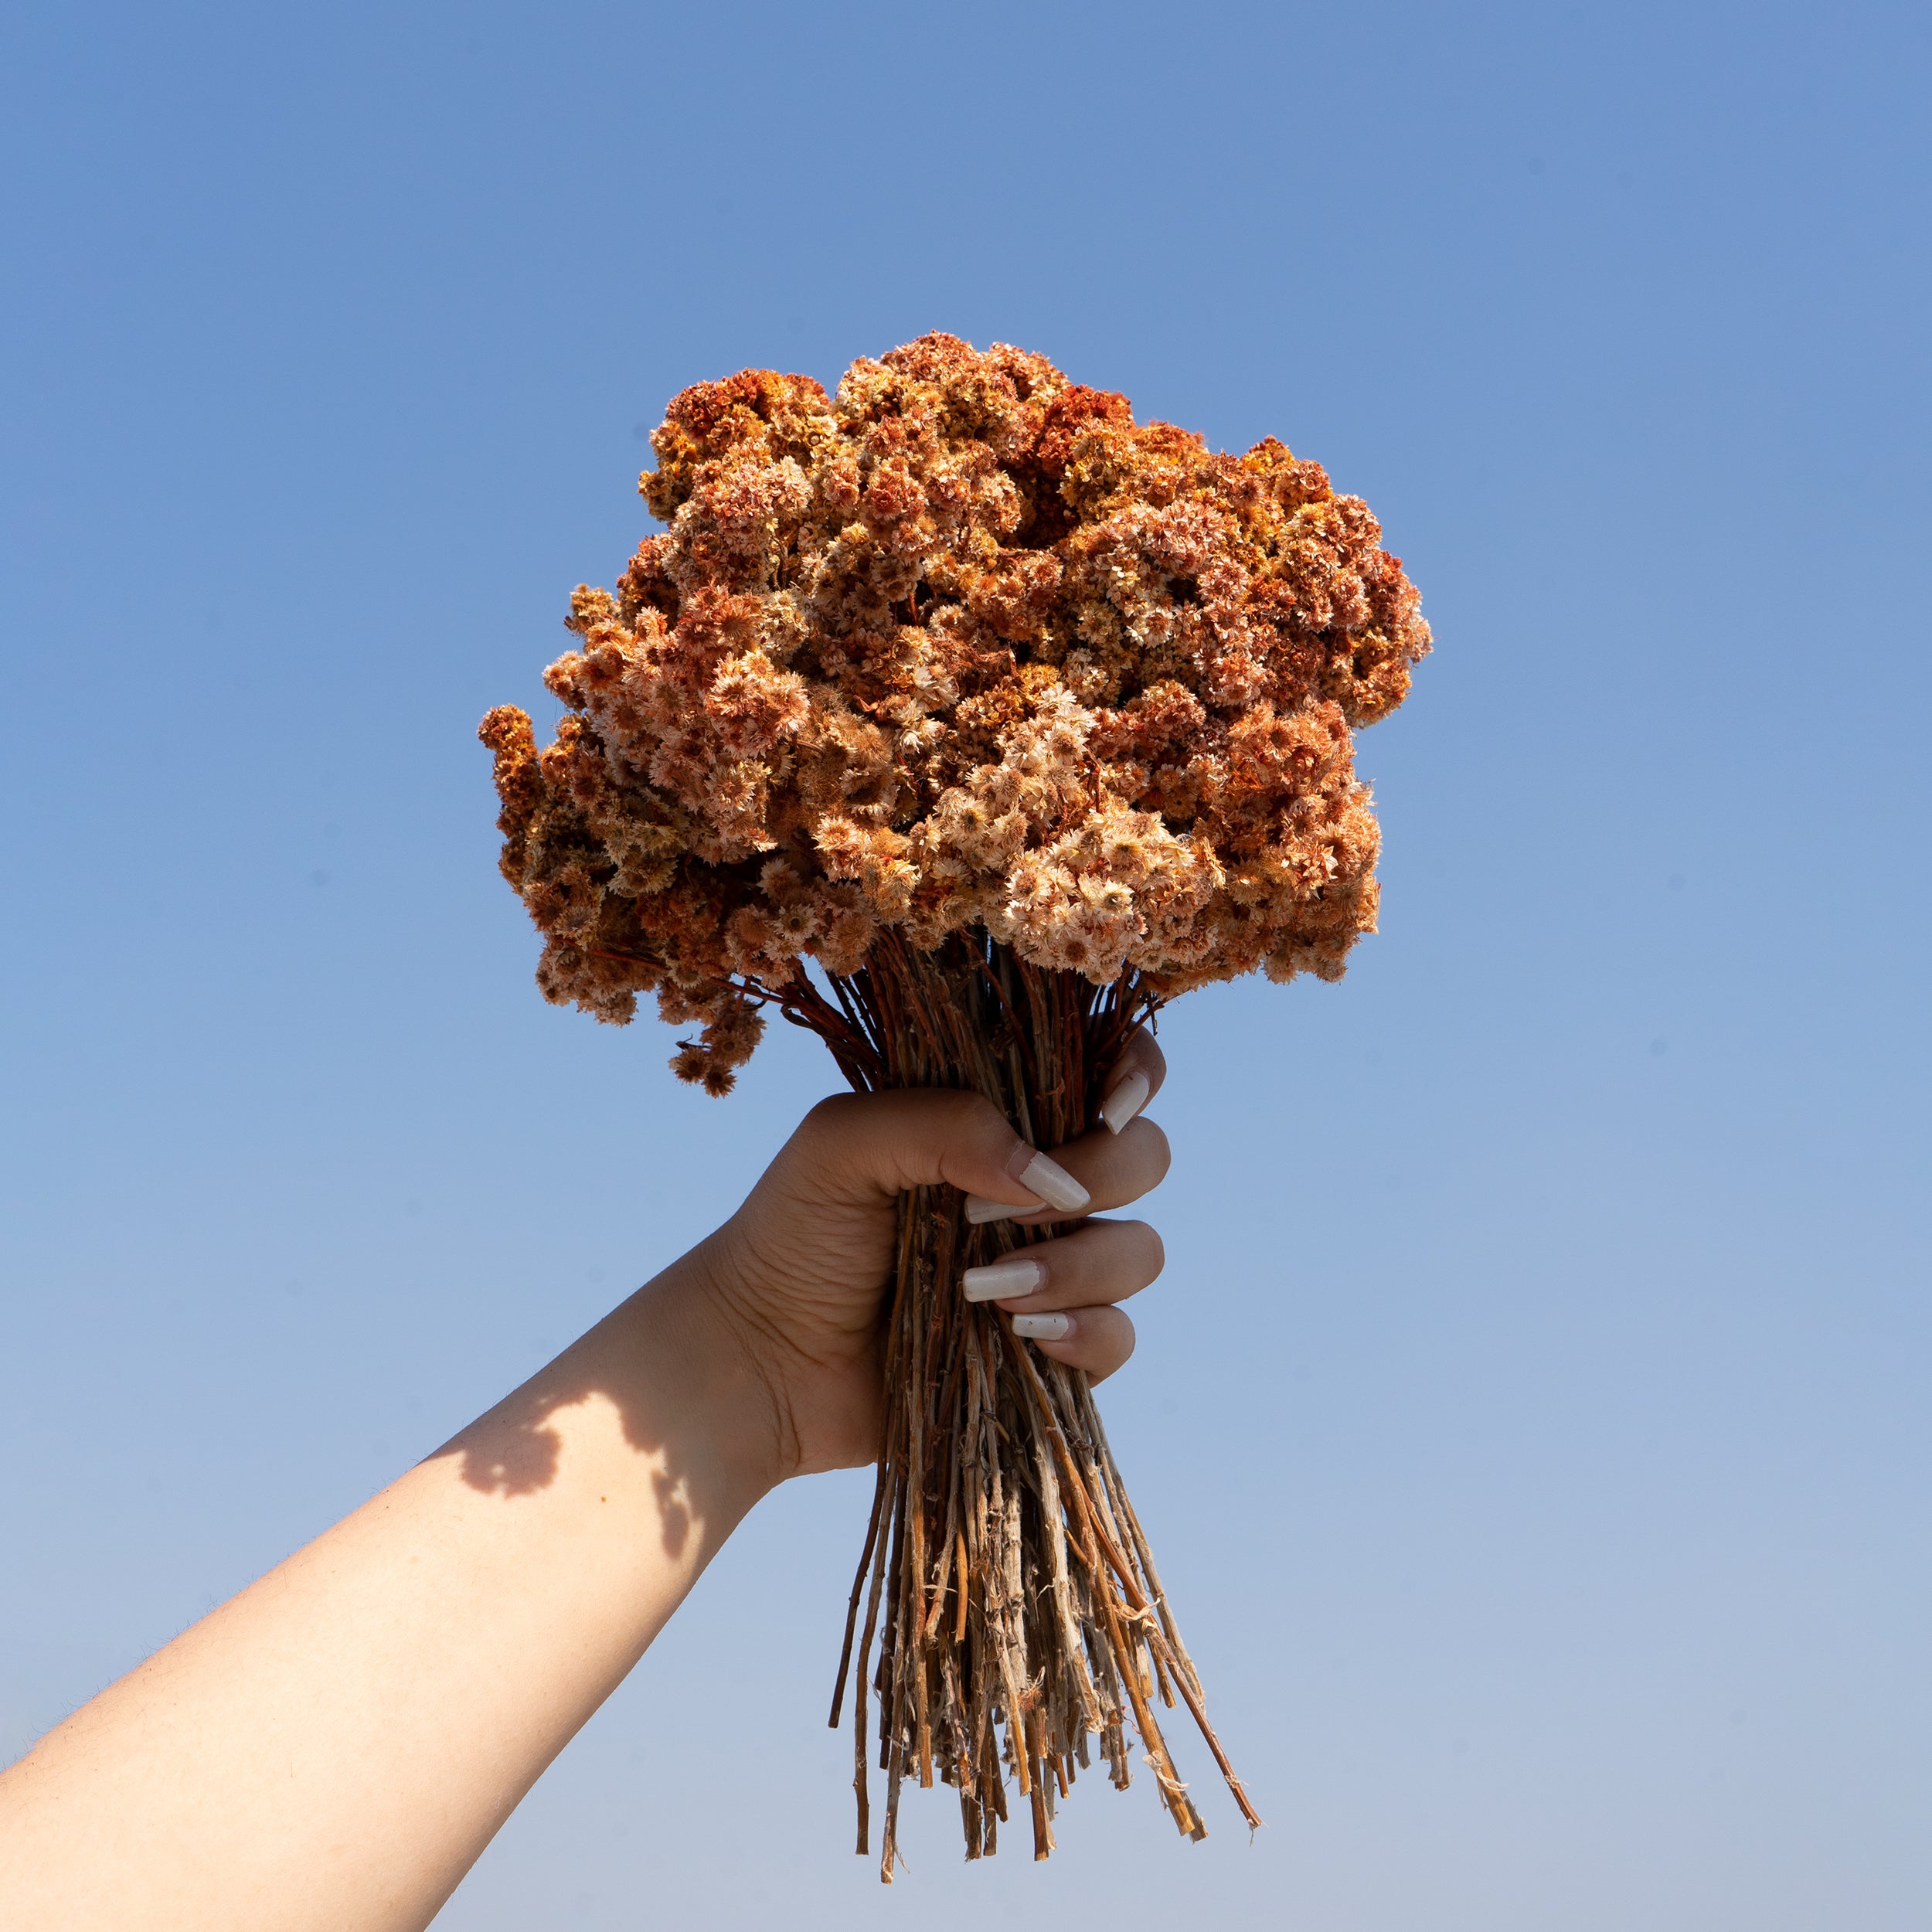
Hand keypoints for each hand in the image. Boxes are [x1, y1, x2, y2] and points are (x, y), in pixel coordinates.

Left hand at [683, 1030, 1171, 1485]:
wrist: (758, 1360)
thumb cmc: (790, 1235)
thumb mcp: (842, 1142)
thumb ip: (946, 1123)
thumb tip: (1049, 1177)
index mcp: (995, 1118)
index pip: (1104, 1069)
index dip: (1135, 1074)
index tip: (1109, 1104)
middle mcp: (1035, 1186)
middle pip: (1145, 1157)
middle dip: (1100, 1177)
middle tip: (1006, 1210)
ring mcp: (1049, 1267)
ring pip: (1139, 1251)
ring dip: (1078, 1266)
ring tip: (986, 1288)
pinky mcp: (1048, 1349)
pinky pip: (1118, 1338)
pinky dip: (1083, 1333)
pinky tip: (1016, 1335)